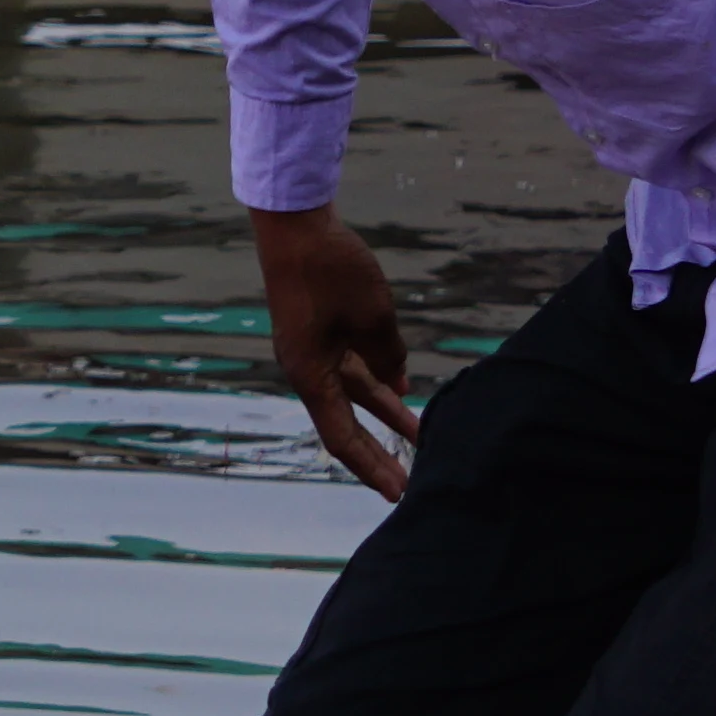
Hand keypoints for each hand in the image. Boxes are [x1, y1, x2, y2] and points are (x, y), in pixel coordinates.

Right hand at [252, 205, 419, 500]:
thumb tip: (398, 381)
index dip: (371, 466)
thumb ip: (389, 355)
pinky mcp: (318, 330)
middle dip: (380, 450)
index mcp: (310, 374)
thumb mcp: (374, 317)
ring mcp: (311, 350)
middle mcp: (307, 369)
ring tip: (420, 435)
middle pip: (346, 421)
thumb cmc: (331, 269)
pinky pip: (350, 367)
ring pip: (352, 393)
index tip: (398, 491)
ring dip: (385, 413)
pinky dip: (376, 381)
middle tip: (409, 481)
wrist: (296, 224)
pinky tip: (403, 387)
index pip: (342, 435)